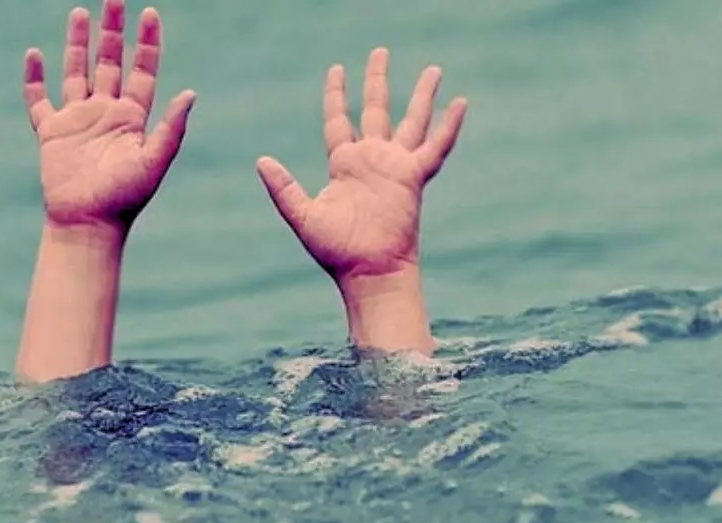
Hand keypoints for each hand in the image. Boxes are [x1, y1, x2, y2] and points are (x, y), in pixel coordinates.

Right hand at [23, 0, 195, 234]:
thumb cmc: (124, 199)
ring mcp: (78, 121)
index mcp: (132, 119)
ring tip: (80, 12)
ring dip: (78, 44)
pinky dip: (34, 79)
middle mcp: (106, 114)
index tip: (150, 13)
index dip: (147, 43)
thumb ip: (171, 128)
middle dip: (112, 31)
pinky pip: (39, 101)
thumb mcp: (154, 162)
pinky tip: (33, 54)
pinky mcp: (52, 134)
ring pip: (76, 72)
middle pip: (110, 63)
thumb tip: (191, 92)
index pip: (143, 71)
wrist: (88, 223)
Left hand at [256, 48, 466, 285]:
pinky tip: (462, 103)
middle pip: (376, 109)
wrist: (368, 271)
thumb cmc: (336, 251)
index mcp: (343, 165)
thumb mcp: (302, 216)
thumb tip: (260, 160)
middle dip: (377, 81)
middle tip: (380, 52)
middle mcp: (371, 160)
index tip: (337, 70)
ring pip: (411, 121)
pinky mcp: (413, 178)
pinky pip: (436, 147)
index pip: (338, 120)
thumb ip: (283, 187)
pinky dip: (449, 126)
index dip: (336, 95)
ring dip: (422, 95)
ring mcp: (394, 167)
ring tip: (433, 69)